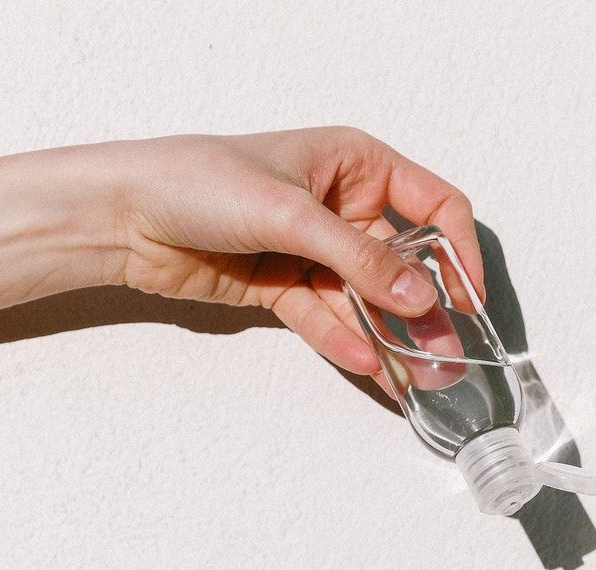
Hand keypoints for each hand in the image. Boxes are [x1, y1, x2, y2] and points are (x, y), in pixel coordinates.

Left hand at [106, 127, 483, 377]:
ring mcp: (314, 252)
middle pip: (402, 266)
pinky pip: (328, 320)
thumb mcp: (291, 213)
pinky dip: (345, 344)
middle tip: (445, 358)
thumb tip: (421, 298)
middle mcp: (341, 207)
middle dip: (424, 313)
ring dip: (390, 340)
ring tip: (414, 378)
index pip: (432, 207)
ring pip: (366, 302)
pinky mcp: (285, 288)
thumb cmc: (200, 182)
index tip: (469, 300)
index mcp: (354, 164)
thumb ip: (360, 258)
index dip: (458, 253)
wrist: (126, 216)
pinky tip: (368, 367)